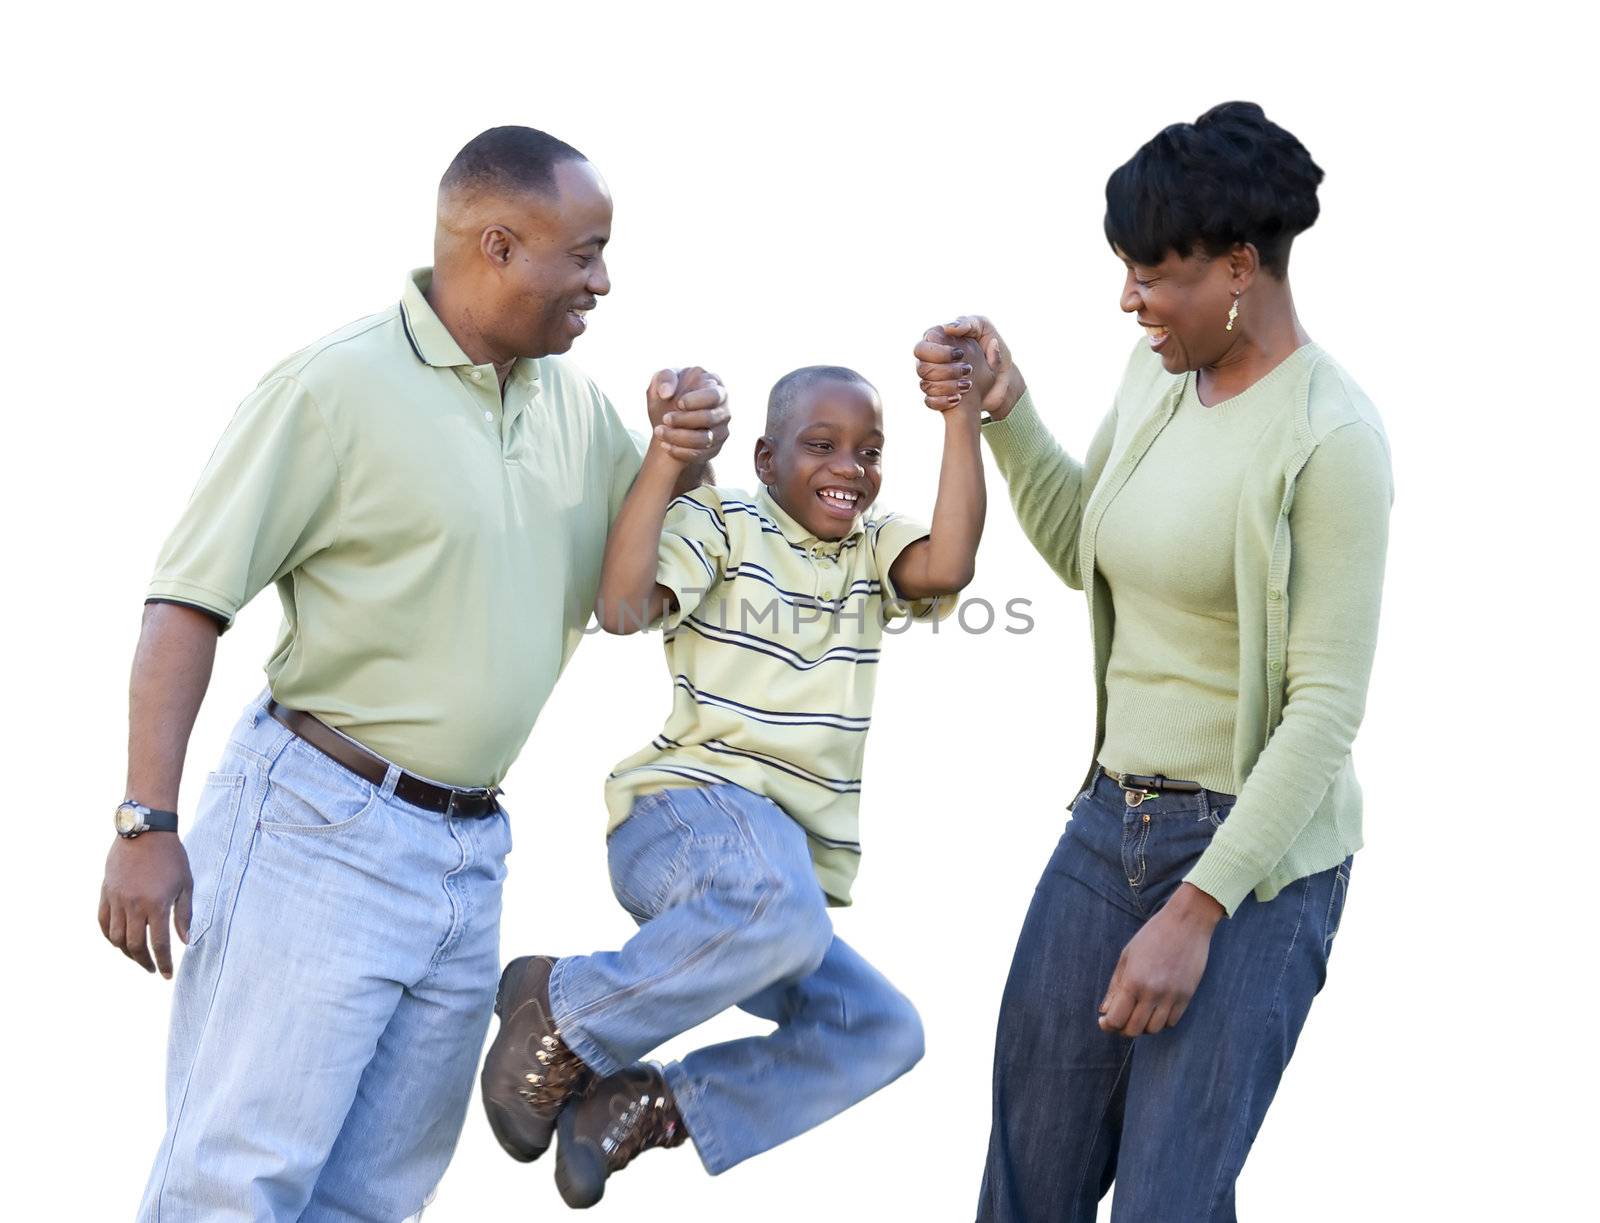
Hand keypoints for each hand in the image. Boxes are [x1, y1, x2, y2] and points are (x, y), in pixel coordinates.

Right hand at [99, 832, 192, 978]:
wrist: (145, 832)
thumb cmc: (172, 857)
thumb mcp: (186, 884)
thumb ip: (185, 915)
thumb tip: (186, 941)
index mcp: (156, 905)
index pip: (159, 944)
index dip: (163, 962)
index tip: (167, 974)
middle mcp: (134, 906)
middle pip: (135, 945)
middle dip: (145, 961)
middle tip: (153, 969)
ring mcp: (116, 900)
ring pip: (116, 937)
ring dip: (127, 952)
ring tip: (138, 957)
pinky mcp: (106, 893)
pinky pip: (102, 922)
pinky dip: (109, 936)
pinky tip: (119, 941)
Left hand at [646, 367, 729, 465]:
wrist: (669, 418)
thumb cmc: (670, 393)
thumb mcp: (663, 380)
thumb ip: (665, 378)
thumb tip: (666, 392)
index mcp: (715, 387)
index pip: (714, 395)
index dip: (697, 400)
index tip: (678, 403)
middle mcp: (723, 410)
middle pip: (709, 419)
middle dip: (684, 420)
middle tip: (664, 418)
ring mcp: (721, 431)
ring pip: (704, 440)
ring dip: (679, 437)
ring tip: (659, 432)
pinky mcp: (714, 448)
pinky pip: (700, 455)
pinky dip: (681, 452)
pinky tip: (665, 445)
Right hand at [914, 315, 1025, 419]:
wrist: (1005, 380)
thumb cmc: (993, 350)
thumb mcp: (985, 329)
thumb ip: (968, 323)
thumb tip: (947, 327)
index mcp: (941, 342)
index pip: (925, 344)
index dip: (939, 351)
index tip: (960, 354)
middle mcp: (934, 361)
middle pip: (921, 365)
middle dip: (944, 370)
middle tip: (966, 370)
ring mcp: (935, 380)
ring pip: (925, 383)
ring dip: (947, 385)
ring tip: (968, 385)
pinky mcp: (939, 397)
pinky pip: (929, 401)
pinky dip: (942, 401)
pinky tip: (958, 398)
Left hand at [1097, 883, 1223, 1036]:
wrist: (1186, 923)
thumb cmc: (1152, 935)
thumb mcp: (1126, 956)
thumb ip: (1115, 986)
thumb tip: (1105, 1011)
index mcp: (1133, 981)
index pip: (1116, 1019)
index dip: (1107, 1025)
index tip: (1104, 1021)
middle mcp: (1152, 992)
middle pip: (1134, 1029)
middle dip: (1123, 1028)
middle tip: (1120, 1019)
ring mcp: (1172, 996)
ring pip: (1154, 1029)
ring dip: (1143, 1026)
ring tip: (1138, 1012)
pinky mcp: (1187, 996)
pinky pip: (1172, 1022)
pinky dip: (1161, 1020)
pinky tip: (1156, 1008)